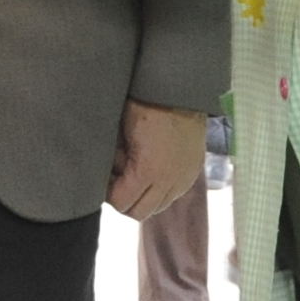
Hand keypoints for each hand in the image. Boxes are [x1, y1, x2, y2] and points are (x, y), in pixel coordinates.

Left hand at [106, 100, 206, 218]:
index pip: (121, 204)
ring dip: (144, 195)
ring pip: (158, 206)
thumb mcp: (120, 132)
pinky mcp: (193, 172)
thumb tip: (107, 175)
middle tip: (118, 174)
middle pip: (140, 213)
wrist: (178, 88)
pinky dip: (160, 187)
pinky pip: (173, 194)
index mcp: (149, 170)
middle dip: (125, 197)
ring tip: (136, 168)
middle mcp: (170, 181)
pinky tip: (152, 165)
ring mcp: (185, 178)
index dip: (109, 192)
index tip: (106, 175)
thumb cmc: (143, 103)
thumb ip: (115, 160)